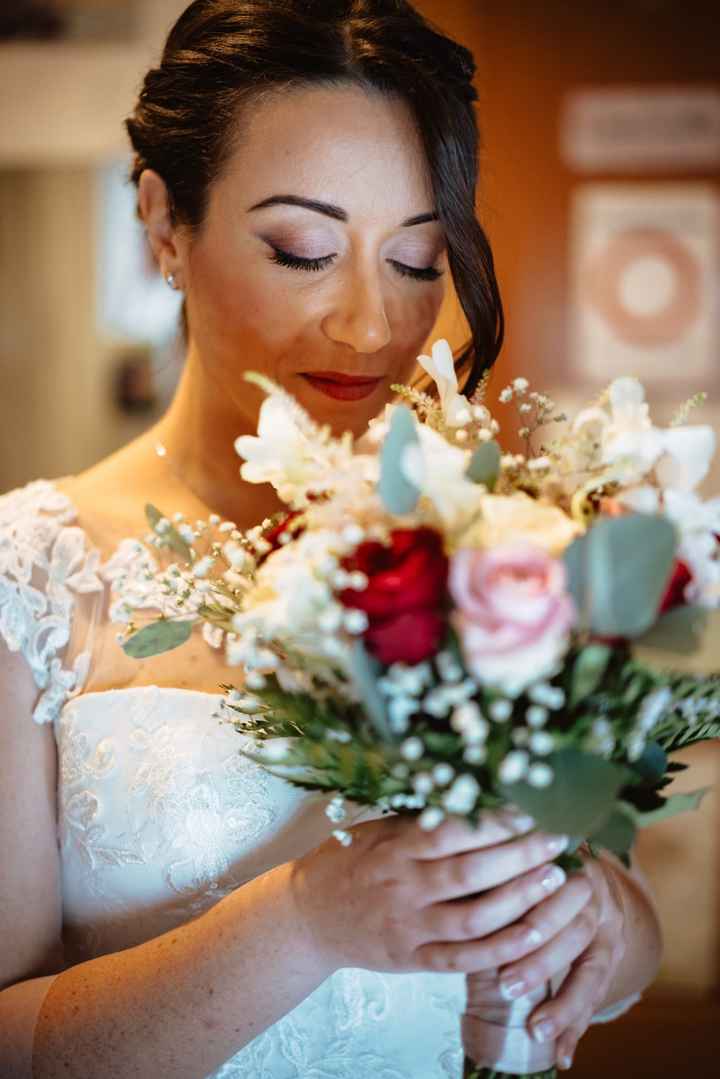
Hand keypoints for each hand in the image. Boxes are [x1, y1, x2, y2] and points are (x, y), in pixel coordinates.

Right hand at [288, 808, 572, 975]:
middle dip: (520, 854)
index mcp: (395, 846)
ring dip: (520, 900)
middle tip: (559, 838)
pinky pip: (463, 959)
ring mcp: (409, 926)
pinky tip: (534, 935)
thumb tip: (476, 787)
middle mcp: (403, 886)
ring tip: (556, 879)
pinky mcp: (412, 959)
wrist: (307, 917)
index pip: (452, 830)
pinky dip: (501, 950)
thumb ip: (421, 818)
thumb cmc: (349, 861)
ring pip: (474, 918)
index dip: (495, 818)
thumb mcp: (378, 828)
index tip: (532, 804)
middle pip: (471, 872)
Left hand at [490, 848, 626, 1070]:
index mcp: (569, 863)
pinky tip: (562, 1056)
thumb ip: (497, 875)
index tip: (499, 932)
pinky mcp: (612, 957)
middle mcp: (596, 894)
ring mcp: (609, 927)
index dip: (533, 913)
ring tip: (537, 1031)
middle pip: (576, 929)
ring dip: (564, 1003)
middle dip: (541, 961)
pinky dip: (577, 1026)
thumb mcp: (516, 861)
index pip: (557, 889)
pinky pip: (597, 995)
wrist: (579, 868)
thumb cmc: (528, 866)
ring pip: (593, 968)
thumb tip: (457, 890)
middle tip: (507, 986)